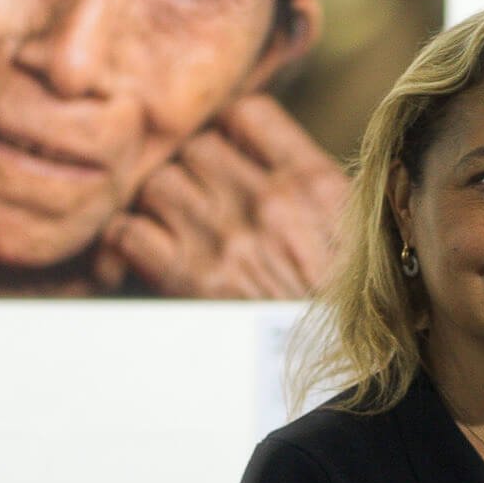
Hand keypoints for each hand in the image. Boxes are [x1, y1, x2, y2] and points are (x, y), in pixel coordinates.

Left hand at [99, 95, 348, 297]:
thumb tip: (272, 154)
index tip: (229, 149)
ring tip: (173, 223)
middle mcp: (263, 202)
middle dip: (191, 166)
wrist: (340, 369)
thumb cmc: (348, 303)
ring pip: (157, 182)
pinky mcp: (186, 281)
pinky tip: (144, 251)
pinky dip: (127, 239)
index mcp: (311, 184)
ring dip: (158, 201)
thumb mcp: (356, 232)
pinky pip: (129, 232)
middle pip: (195, 145)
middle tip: (197, 194)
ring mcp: (221, 239)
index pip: (247, 113)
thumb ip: (316, 189)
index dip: (229, 127)